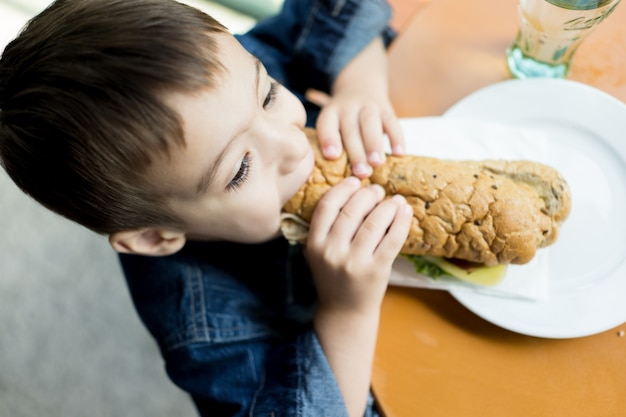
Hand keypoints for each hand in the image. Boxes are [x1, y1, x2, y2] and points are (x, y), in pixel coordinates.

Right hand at [305, 177, 411, 314]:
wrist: (344, 311)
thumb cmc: (334, 277)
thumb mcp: (319, 252)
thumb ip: (327, 227)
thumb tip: (353, 191)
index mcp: (315, 244)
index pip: (327, 207)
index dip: (342, 190)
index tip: (355, 181)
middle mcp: (332, 252)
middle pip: (351, 211)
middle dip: (367, 195)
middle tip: (376, 190)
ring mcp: (354, 262)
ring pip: (374, 223)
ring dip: (387, 206)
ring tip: (394, 200)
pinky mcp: (376, 270)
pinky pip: (392, 239)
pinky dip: (401, 222)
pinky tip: (405, 212)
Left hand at [309, 88, 404, 178]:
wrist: (360, 87)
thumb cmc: (342, 119)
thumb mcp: (331, 123)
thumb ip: (331, 142)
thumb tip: (334, 175)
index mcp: (331, 113)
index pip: (327, 124)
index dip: (329, 138)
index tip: (332, 156)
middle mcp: (348, 107)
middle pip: (351, 129)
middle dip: (356, 152)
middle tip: (360, 173)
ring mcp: (368, 107)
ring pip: (371, 123)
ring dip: (374, 144)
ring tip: (377, 163)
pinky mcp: (386, 109)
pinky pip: (392, 122)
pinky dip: (397, 138)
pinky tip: (399, 154)